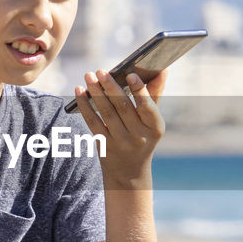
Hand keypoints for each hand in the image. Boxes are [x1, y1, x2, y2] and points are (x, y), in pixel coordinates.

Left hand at [74, 69, 166, 188]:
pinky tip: (79, 91)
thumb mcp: (152, 120)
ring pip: (106, 113)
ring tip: (89, 76)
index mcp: (155, 128)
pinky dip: (85, 105)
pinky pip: (93, 122)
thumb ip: (155, 94)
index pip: (148, 107)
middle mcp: (139, 137)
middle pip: (123, 107)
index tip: (130, 74)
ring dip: (96, 93)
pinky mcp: (104, 146)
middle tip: (101, 71)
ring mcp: (120, 143)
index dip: (139, 90)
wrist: (129, 171)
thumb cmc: (143, 136)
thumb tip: (163, 69)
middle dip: (111, 87)